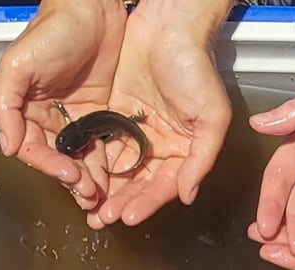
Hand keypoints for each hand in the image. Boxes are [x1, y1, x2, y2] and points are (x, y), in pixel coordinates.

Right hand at [0, 0, 126, 203]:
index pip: (34, 150)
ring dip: (89, 179)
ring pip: (81, 158)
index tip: (67, 175)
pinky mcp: (101, 114)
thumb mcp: (18, 65)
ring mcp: (77, 119)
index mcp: (27, 111)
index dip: (49, 166)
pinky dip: (107, 164)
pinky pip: (102, 145)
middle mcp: (50, 119)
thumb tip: (7, 146)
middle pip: (59, 160)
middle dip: (72, 180)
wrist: (93, 8)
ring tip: (100, 195)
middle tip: (88, 195)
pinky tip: (114, 178)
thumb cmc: (52, 29)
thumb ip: (5, 105)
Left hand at [90, 0, 231, 227]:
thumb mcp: (212, 116)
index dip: (147, 203)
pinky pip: (101, 146)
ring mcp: (135, 132)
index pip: (164, 186)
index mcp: (183, 149)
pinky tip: (82, 177)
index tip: (129, 217)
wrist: (168, 26)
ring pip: (117, 169)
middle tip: (103, 218)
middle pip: (138, 183)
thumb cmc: (197, 66)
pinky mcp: (113, 116)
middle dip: (121, 203)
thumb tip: (188, 195)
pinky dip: (92, 163)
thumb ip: (201, 160)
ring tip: (90, 207)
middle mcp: (159, 145)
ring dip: (104, 190)